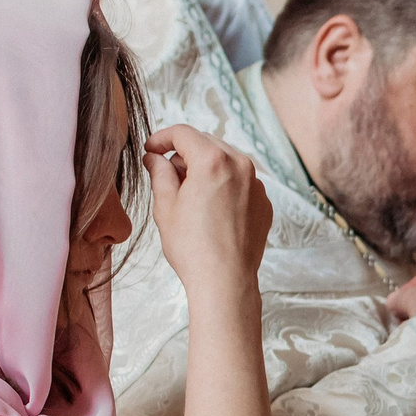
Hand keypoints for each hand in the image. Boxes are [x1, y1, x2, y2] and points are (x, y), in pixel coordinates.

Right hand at [144, 125, 270, 306]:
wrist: (225, 282)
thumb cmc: (192, 247)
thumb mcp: (165, 206)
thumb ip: (159, 173)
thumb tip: (155, 158)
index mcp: (214, 161)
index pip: (183, 133)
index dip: (162, 138)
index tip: (151, 149)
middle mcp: (241, 166)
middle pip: (207, 144)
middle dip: (184, 153)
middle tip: (166, 174)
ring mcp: (257, 185)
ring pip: (226, 162)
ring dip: (205, 169)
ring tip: (188, 195)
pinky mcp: (264, 203)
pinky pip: (241, 183)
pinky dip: (224, 186)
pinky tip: (210, 209)